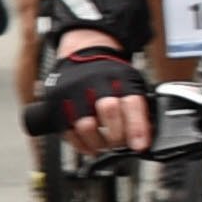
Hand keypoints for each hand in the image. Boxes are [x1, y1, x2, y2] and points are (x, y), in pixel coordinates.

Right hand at [39, 36, 153, 157]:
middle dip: (117, 135)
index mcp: (119, 76)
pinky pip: (68, 132)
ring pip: (85, 125)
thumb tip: (145, 138)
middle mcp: (95, 80)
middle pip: (108, 110)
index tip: (140, 145)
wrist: (82, 54)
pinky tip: (90, 147)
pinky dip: (81, 145)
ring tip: (105, 146)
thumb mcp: (130, 83)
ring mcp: (72, 91)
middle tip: (121, 145)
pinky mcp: (56, 103)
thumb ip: (139, 108)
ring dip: (98, 143)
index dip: (137, 127)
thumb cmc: (110, 76)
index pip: (131, 102)